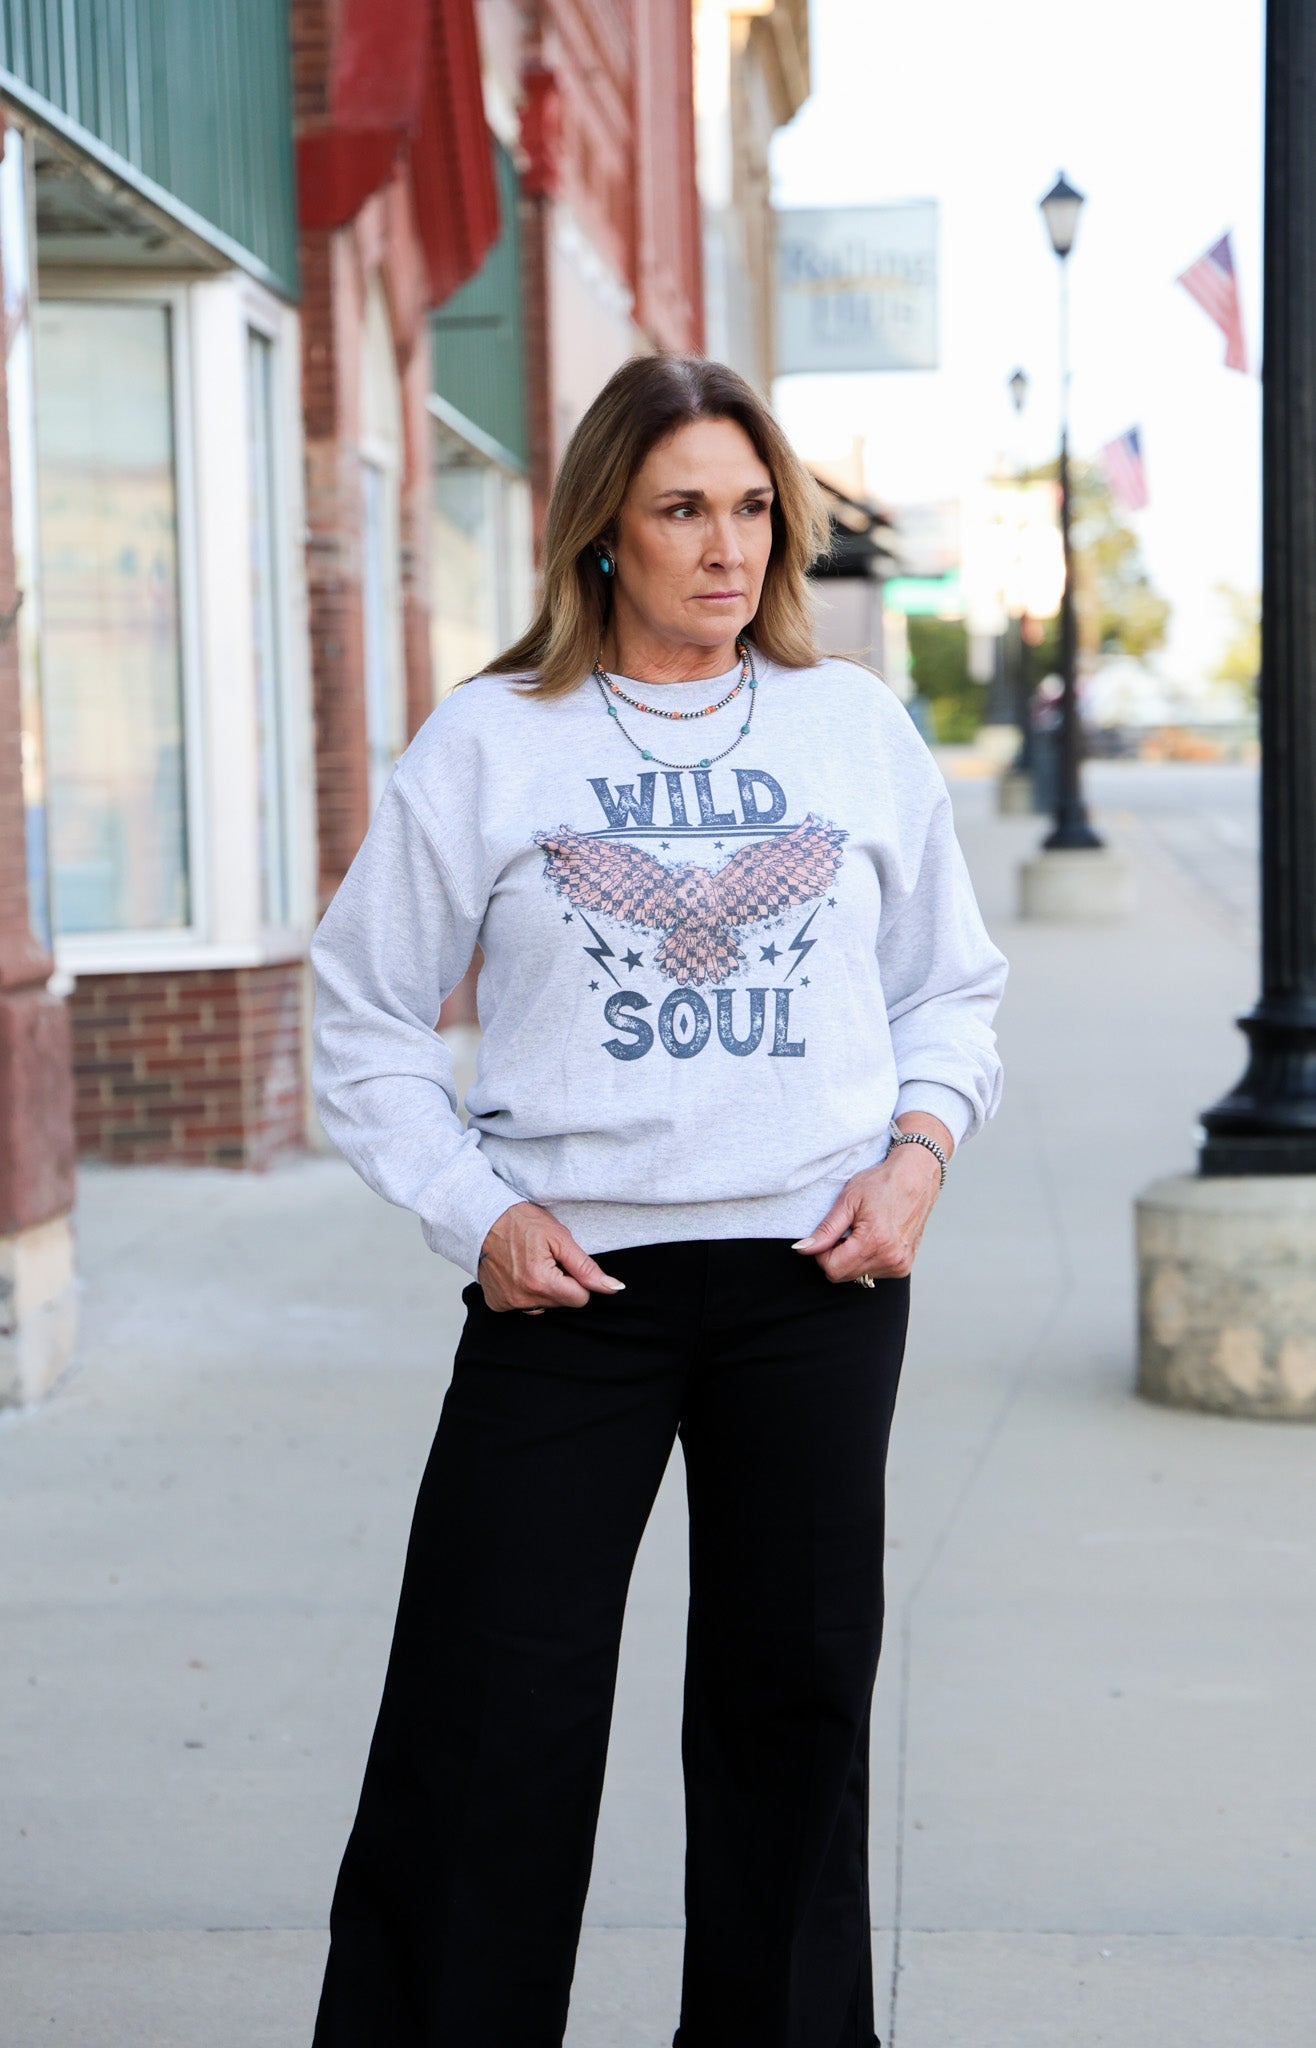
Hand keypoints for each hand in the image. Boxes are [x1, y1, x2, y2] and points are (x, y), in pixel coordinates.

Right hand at [477, 1201, 625, 1312]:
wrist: (481, 1218)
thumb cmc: (521, 1222)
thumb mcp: (560, 1238)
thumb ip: (587, 1268)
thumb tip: (614, 1288)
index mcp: (542, 1283)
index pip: (581, 1299)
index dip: (578, 1280)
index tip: (564, 1262)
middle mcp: (523, 1299)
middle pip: (562, 1303)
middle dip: (560, 1284)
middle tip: (545, 1259)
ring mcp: (507, 1303)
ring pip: (543, 1306)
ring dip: (542, 1289)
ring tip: (530, 1264)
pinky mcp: (496, 1303)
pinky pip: (522, 1305)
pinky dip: (523, 1291)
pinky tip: (516, 1271)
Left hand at [791, 1124, 947, 1282]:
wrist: (916, 1177)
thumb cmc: (882, 1183)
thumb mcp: (848, 1200)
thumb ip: (826, 1229)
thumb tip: (803, 1249)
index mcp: (874, 1242)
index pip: (832, 1268)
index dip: (822, 1253)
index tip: (829, 1235)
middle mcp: (890, 1258)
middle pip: (843, 1275)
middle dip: (836, 1256)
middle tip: (845, 1231)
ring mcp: (900, 1264)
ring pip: (857, 1276)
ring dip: (852, 1259)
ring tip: (862, 1232)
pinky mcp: (904, 1266)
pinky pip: (874, 1272)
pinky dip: (867, 1259)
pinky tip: (874, 1239)